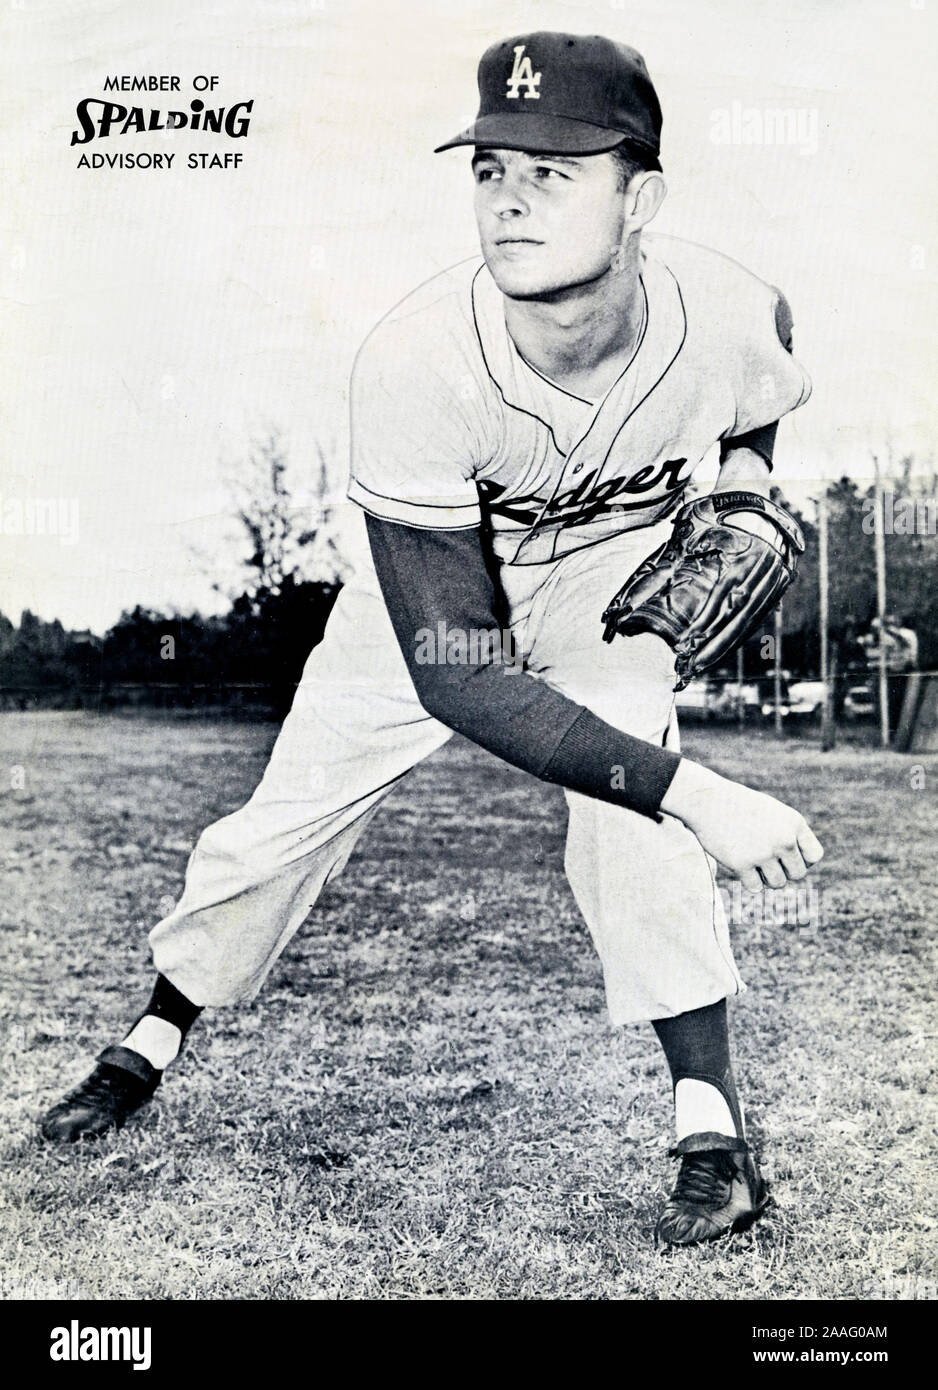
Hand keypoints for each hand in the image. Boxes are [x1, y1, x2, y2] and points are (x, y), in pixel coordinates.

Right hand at [660, 759, 823, 891]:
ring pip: (778, 883)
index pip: (814, 856)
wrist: (708, 800)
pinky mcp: (741, 864)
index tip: (787, 857)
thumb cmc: (740, 806)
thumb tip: (797, 870)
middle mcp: (783, 839)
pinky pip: (755, 887)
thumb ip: (789, 835)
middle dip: (784, 871)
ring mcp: (763, 853)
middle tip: (767, 861)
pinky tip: (740, 866)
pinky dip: (749, 881)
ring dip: (767, 878)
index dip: (802, 860)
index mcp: (794, 823)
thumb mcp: (772, 813)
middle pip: (798, 874)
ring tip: (754, 864)